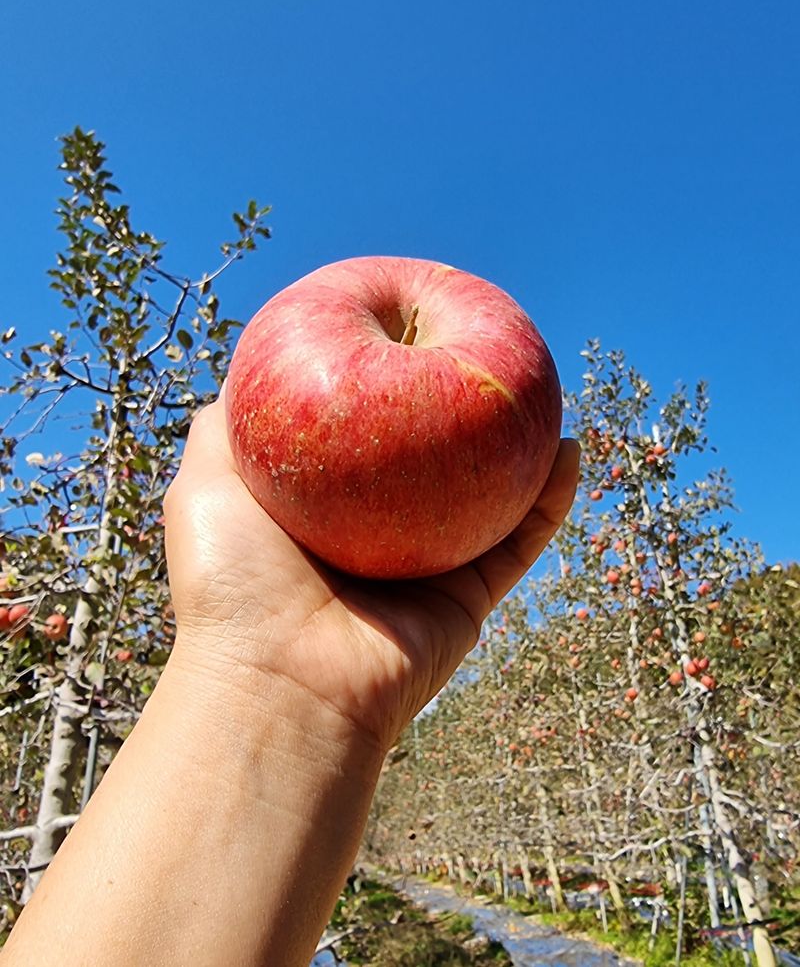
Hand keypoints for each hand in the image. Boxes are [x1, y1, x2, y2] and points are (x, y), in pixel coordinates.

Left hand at [165, 394, 579, 751]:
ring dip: (523, 445)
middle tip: (490, 354)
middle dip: (465, 406)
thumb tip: (248, 366)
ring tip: (546, 392)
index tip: (415, 324)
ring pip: (491, 491)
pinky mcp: (468, 597)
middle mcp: (382, 527)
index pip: (369, 425)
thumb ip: (226, 424)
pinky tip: (570, 449)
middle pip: (437, 453)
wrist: (279, 687)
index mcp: (327, 502)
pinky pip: (522, 540)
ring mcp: (428, 562)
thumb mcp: (205, 484)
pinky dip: (553, 500)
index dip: (394, 376)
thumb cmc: (234, 582)